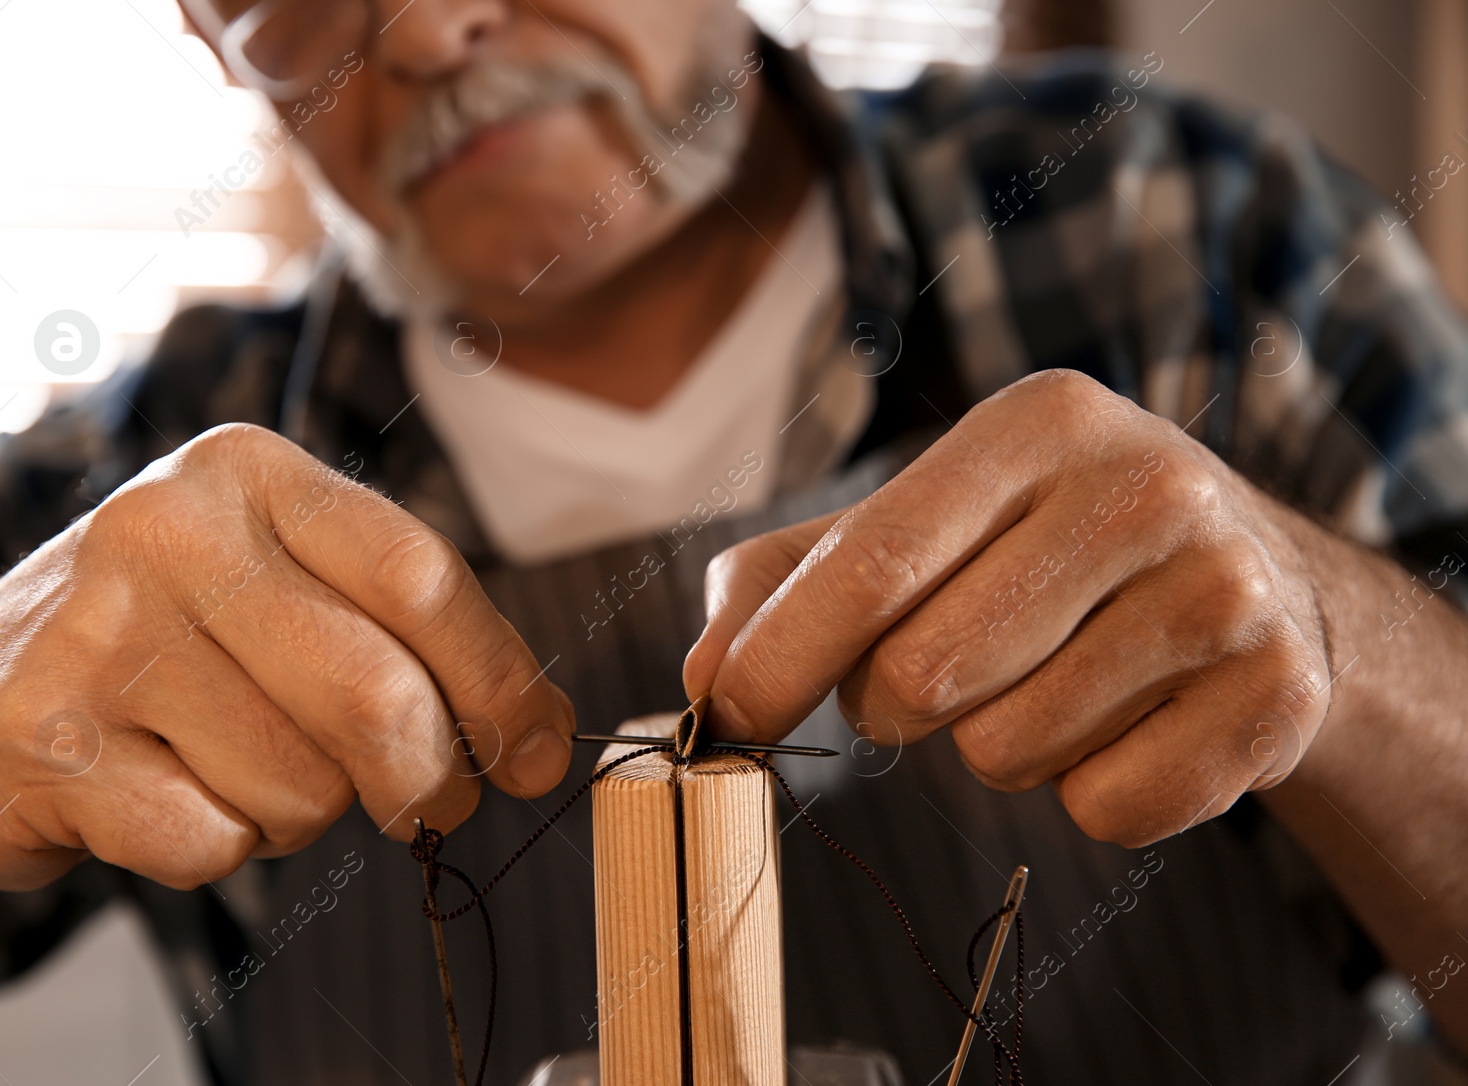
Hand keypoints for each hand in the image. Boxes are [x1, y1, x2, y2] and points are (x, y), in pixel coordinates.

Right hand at [0, 424, 573, 904]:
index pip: (420, 577)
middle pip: (376, 693)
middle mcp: (166, 527)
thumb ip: (406, 637)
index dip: (500, 680)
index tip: (539, 752)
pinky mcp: (45, 739)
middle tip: (432, 804)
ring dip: (302, 813)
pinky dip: (218, 845)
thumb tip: (543, 736)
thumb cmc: (166, 644)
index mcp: (248, 472)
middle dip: (429, 779)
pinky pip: (212, 842)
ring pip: (300, 785)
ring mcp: (96, 631)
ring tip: (240, 769)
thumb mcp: (280, 588)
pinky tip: (166, 795)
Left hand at [684, 370, 1331, 845]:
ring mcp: (1227, 589)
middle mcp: (1146, 487)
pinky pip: (1109, 810)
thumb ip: (788, 582)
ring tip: (1051, 678)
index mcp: (1039, 422)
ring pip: (1011, 756)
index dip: (782, 654)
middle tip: (935, 675)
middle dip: (895, 705)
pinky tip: (1122, 721)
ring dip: (997, 747)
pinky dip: (1088, 794)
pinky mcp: (1278, 694)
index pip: (874, 561)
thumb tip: (701, 681)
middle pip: (927, 674)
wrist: (1252, 578)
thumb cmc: (1037, 551)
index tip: (726, 713)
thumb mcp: (918, 524)